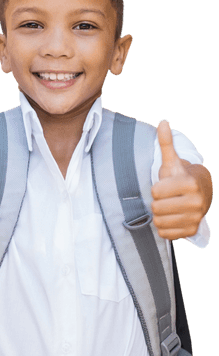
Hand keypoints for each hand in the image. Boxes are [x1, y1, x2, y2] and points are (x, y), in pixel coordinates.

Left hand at [152, 119, 205, 239]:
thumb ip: (165, 143)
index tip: (165, 186)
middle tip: (167, 198)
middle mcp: (196, 202)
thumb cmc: (180, 177)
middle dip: (157, 202)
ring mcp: (196, 217)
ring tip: (169, 207)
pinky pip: (165, 233)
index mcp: (189, 183)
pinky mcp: (192, 230)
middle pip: (156, 208)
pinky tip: (173, 217)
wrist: (200, 194)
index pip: (155, 193)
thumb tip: (162, 121)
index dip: (156, 189)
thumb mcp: (172, 161)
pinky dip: (165, 227)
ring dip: (160, 215)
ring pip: (159, 222)